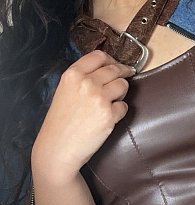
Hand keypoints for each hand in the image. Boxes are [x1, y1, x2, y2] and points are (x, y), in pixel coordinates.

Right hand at [32, 50, 134, 180]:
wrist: (57, 148)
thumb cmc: (60, 122)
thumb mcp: (64, 91)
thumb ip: (82, 78)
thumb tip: (106, 69)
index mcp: (73, 74)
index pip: (99, 56)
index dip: (111, 59)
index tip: (116, 63)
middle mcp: (87, 83)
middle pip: (114, 69)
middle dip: (122, 72)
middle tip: (127, 75)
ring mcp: (99, 98)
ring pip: (123, 85)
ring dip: (121, 92)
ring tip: (111, 101)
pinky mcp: (109, 114)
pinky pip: (124, 106)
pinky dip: (119, 112)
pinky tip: (107, 118)